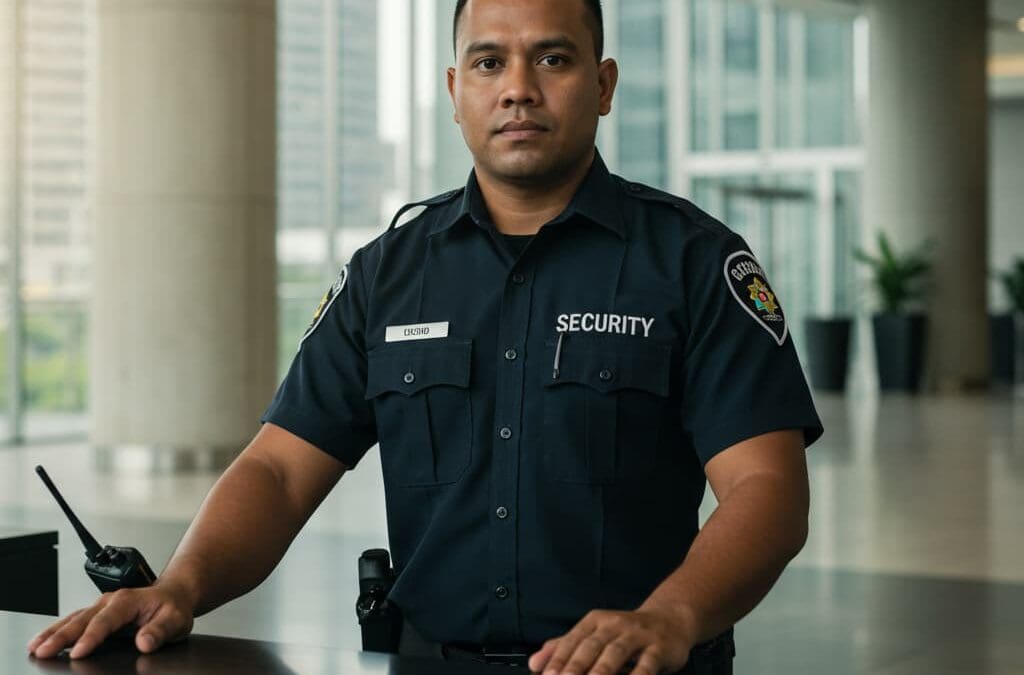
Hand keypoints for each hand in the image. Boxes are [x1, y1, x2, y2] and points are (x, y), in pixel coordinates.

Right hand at [27, 582, 195, 659]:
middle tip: (43, 651)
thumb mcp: (176, 620)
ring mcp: (102, 606)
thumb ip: (160, 630)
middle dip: (61, 636)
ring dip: (53, 632)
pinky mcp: (97, 613)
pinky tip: (45, 641)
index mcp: (129, 600)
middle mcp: (111, 600)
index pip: (106, 621)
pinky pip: (74, 621)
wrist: (174, 595)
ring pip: (73, 618)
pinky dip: (57, 631)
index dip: (91, 637)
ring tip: (36, 647)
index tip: (78, 652)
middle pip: (82, 619)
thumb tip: (145, 642)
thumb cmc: (173, 608)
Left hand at [527, 608, 694, 674]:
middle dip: (575, 666)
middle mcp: (614, 625)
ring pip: (616, 653)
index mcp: (595, 621)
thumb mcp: (594, 633)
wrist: (669, 619)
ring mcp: (637, 635)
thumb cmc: (625, 632)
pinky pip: (647, 664)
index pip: (572, 640)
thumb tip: (534, 663)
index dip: (558, 658)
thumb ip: (564, 647)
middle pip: (591, 646)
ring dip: (601, 671)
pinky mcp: (659, 648)